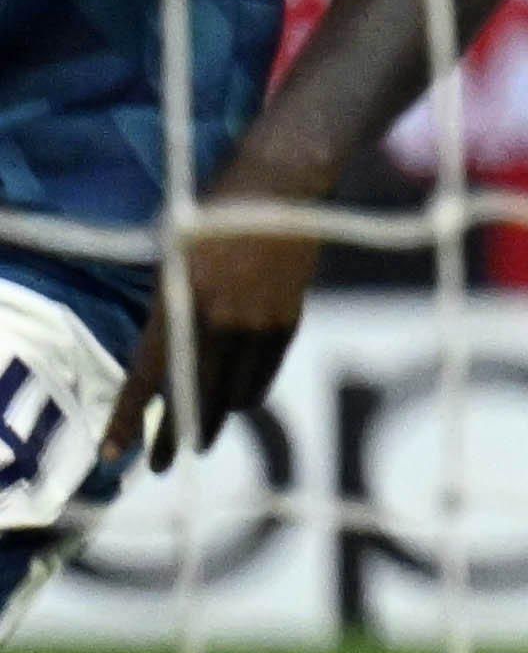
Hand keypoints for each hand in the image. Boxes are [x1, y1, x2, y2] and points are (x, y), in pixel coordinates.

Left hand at [111, 229, 314, 469]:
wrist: (279, 186)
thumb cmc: (210, 216)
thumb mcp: (172, 264)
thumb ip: (168, 313)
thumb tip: (166, 359)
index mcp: (180, 306)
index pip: (147, 379)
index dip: (127, 420)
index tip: (114, 454)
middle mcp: (218, 322)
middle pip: (194, 398)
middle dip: (174, 437)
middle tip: (158, 465)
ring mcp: (257, 323)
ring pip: (235, 394)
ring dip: (215, 417)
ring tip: (203, 432)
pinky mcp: (287, 318)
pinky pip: (264, 373)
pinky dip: (248, 392)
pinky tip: (239, 401)